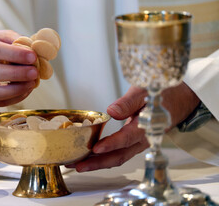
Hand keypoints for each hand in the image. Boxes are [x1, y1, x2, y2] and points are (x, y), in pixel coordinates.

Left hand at [67, 83, 199, 171]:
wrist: (178, 101)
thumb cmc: (160, 94)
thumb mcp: (144, 91)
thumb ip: (128, 103)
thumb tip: (111, 112)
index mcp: (147, 125)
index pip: (127, 138)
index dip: (111, 144)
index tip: (95, 148)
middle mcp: (144, 139)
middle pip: (120, 156)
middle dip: (98, 162)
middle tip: (78, 165)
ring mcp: (140, 144)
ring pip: (119, 158)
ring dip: (99, 163)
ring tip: (79, 164)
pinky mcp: (136, 144)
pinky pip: (120, 154)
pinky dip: (105, 158)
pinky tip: (91, 157)